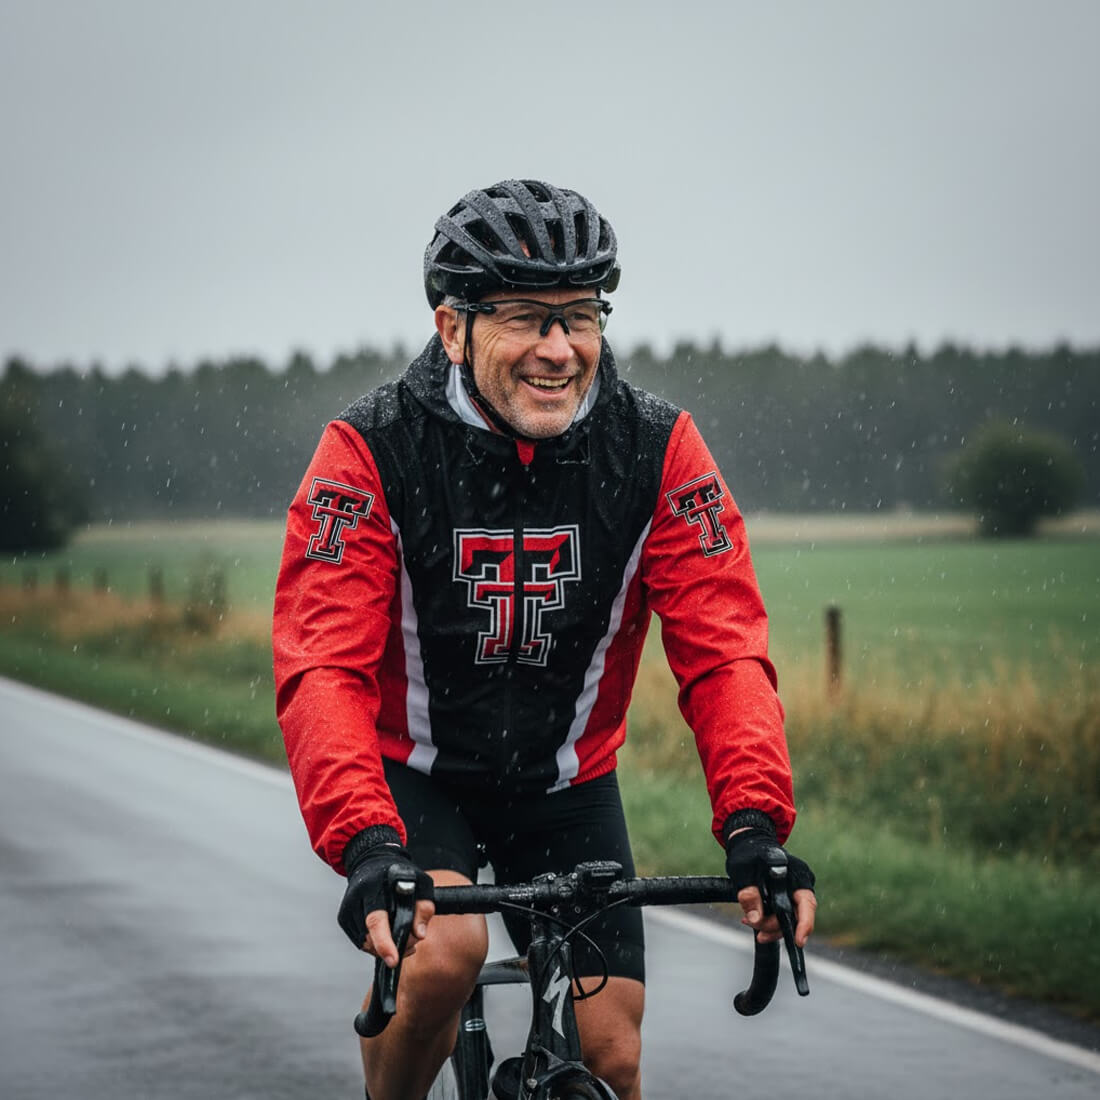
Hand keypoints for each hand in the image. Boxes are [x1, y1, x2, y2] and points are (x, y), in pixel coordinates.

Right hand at [337, 839, 433, 965]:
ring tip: (401, 938)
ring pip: (365, 943)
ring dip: (384, 948)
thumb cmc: (400, 873)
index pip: (376, 920)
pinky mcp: (343, 917)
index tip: (393, 960)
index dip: (384, 943)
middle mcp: (356, 898)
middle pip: (370, 937)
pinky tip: (388, 935)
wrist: (373, 860)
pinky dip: (374, 944)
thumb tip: (419, 934)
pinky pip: (360, 942)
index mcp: (375, 887)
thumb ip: (424, 907)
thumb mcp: (421, 883)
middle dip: (392, 948)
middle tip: (411, 945)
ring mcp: (347, 909)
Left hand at [724, 825, 816, 947]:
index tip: (798, 941)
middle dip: (775, 927)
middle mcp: (799, 885)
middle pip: (796, 916)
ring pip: (787, 919)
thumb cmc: (748, 853)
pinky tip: (752, 919)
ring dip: (769, 926)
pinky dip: (767, 920)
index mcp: (797, 874)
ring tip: (749, 922)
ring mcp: (793, 892)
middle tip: (755, 928)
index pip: (807, 904)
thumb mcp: (744, 872)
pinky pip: (780, 915)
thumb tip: (754, 919)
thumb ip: (750, 894)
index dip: (805, 925)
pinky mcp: (785, 897)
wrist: (747, 844)